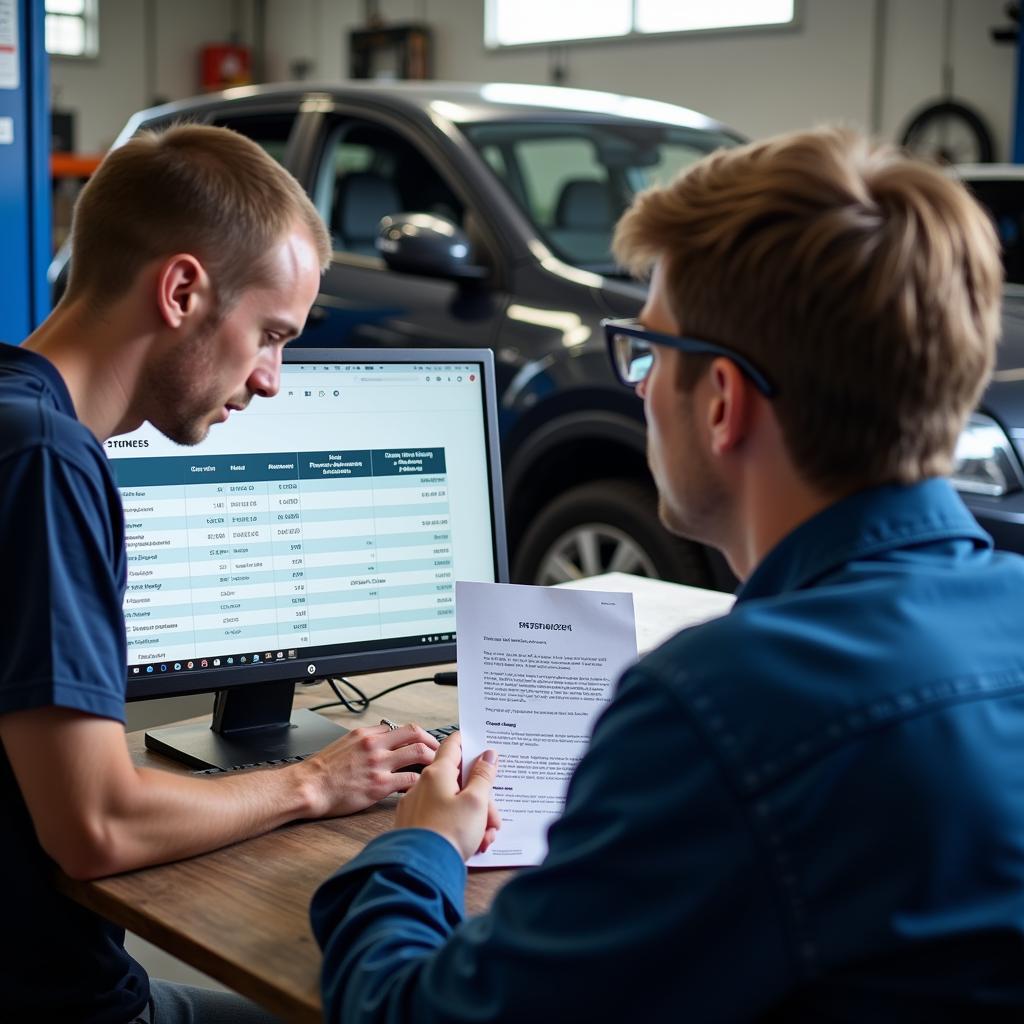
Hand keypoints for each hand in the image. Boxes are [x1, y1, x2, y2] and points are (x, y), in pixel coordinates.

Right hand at [301, 723, 438, 817]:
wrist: (308, 787)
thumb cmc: (322, 770)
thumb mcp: (343, 744)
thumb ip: (364, 741)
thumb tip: (380, 742)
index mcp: (366, 734)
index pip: (399, 727)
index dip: (415, 735)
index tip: (422, 743)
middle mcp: (375, 744)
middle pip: (415, 733)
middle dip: (431, 741)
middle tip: (439, 751)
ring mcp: (379, 764)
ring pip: (418, 753)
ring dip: (433, 759)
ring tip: (438, 768)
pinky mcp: (379, 785)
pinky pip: (410, 779)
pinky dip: (420, 782)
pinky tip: (421, 787)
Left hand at [395, 731, 500, 859]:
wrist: (420, 870)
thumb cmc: (449, 833)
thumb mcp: (476, 802)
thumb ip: (483, 776)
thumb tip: (487, 755)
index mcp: (437, 773)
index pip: (453, 744)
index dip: (469, 742)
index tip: (483, 745)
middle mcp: (422, 785)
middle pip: (457, 780)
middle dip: (481, 797)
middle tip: (494, 818)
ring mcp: (416, 806)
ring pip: (452, 802)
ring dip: (473, 817)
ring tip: (486, 838)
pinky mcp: (413, 825)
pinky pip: (440, 818)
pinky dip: (457, 827)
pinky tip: (472, 845)